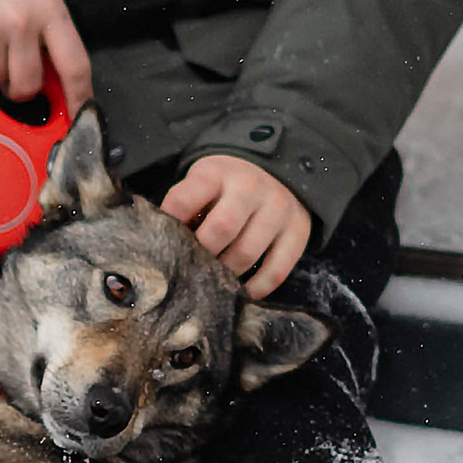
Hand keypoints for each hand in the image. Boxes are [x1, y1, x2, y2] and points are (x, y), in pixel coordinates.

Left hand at [162, 155, 312, 294]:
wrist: (277, 171)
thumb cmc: (227, 185)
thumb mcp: (203, 183)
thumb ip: (185, 206)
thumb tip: (165, 246)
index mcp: (217, 173)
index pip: (183, 201)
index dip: (169, 227)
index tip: (165, 243)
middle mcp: (249, 187)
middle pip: (219, 229)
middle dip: (201, 254)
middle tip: (193, 267)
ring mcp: (277, 208)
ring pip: (246, 254)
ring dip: (226, 274)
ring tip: (215, 280)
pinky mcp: (298, 230)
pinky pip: (277, 269)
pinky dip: (258, 287)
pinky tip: (244, 291)